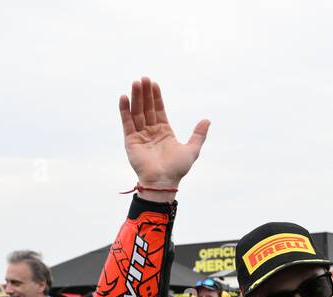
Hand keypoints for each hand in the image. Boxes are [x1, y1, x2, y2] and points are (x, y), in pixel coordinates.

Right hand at [118, 77, 210, 193]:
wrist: (163, 181)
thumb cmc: (177, 169)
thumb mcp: (192, 150)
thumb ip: (198, 135)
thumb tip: (207, 120)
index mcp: (164, 132)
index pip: (158, 110)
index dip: (156, 97)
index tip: (154, 83)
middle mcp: (151, 132)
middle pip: (147, 108)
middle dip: (145, 93)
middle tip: (143, 79)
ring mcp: (140, 135)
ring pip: (137, 112)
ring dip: (136, 98)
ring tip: (135, 83)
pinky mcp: (130, 141)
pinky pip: (127, 122)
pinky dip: (124, 110)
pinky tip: (124, 97)